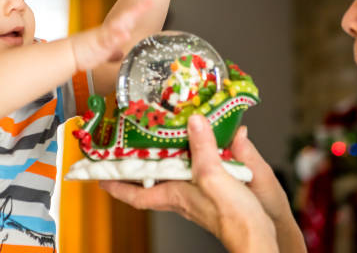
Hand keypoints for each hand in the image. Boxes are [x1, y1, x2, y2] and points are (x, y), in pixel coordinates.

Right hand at [70, 0, 150, 70]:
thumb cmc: (84, 53)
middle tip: (148, 3)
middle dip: (136, 11)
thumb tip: (119, 55)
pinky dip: (117, 37)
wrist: (70, 55)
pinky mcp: (98, 43)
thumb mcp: (102, 53)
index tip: (149, 3)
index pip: (127, 20)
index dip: (138, 11)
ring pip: (117, 26)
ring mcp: (104, 36)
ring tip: (138, 12)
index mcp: (111, 32)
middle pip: (125, 18)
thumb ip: (112, 53)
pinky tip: (125, 35)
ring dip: (128, 20)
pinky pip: (109, 40)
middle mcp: (109, 31)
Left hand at [100, 115, 277, 252]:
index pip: (135, 194)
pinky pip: (191, 170)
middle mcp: (181, 195)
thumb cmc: (233, 217)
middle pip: (150, 182)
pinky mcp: (212, 191)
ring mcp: (196, 193)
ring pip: (170, 174)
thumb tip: (193, 122)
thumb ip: (203, 148)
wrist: (256, 234)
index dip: (115, 184)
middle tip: (124, 148)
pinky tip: (198, 144)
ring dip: (162, 159)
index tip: (99, 175)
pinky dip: (188, 157)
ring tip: (156, 138)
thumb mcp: (214, 176)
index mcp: (175, 194)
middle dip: (136, 166)